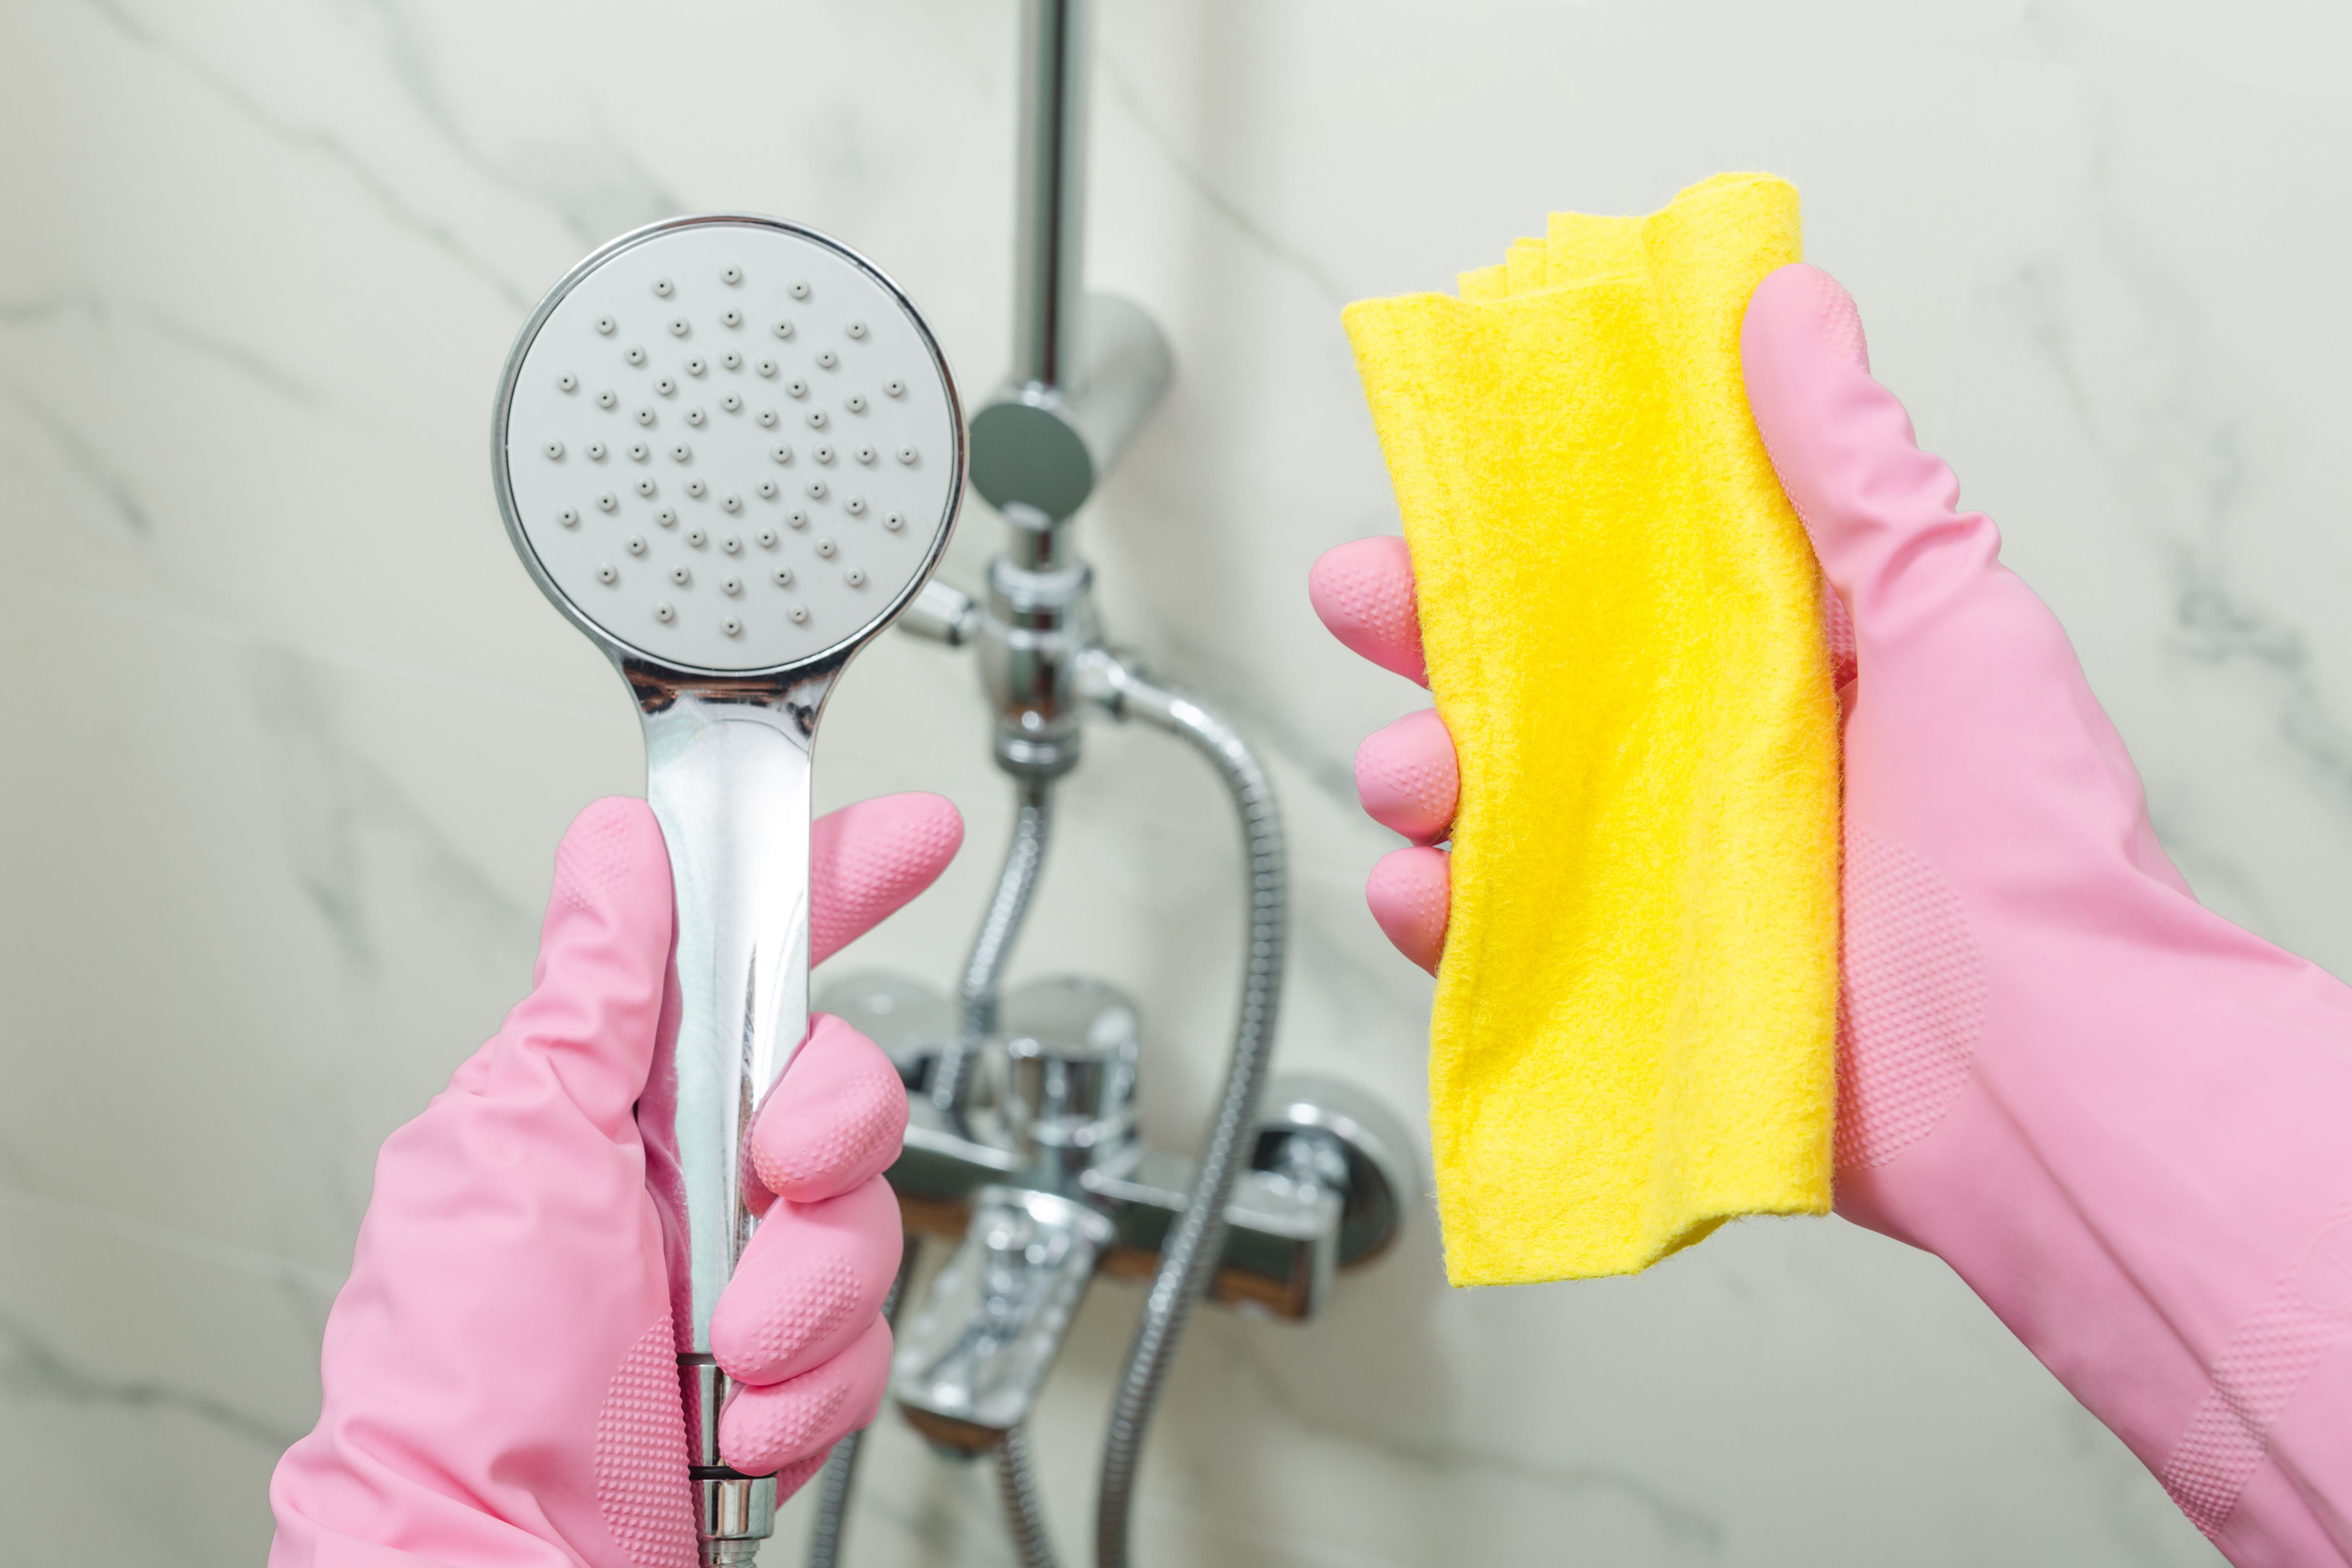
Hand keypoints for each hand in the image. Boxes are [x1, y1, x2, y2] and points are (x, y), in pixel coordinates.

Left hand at [267, 792, 962, 1567]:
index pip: (735, 957)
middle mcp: (682, 1176)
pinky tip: (742, 1418)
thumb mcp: (514, 1154)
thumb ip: (590, 998)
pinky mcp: (785, 1368)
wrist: (496, 1567)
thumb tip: (614, 850)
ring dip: (809, 1291)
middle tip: (773, 1178)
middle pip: (840, 1083)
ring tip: (727, 1354)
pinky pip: (867, 1340)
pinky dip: (812, 1387)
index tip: (912, 837)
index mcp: (609, 1101)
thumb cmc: (467, 1389)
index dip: (832, 885)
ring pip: (866, 1219)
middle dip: (829, 1131)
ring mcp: (738, 1272)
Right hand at [1315, 264, 2351, 1563]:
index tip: (1440, 496)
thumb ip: (1849, 460)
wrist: (2044, 1069)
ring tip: (1414, 776)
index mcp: (1771, 668)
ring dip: (1416, 774)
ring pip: (1487, 810)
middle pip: (1521, 684)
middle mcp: (1702, 769)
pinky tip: (1422, 890)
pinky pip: (1494, 943)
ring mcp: (1657, 884)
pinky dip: (1435, 917)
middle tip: (1367, 605)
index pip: (1610, 578)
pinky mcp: (1627, 991)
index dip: (1513, 533)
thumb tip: (1786, 303)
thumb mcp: (1944, 603)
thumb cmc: (2022, 836)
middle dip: (1423, 637)